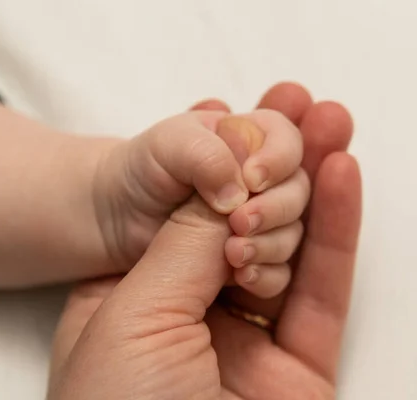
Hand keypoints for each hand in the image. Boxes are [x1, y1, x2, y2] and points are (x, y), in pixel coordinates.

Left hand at [47, 83, 361, 398]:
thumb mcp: (133, 316)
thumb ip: (183, 246)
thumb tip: (226, 184)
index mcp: (135, 300)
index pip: (183, 216)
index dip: (213, 165)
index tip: (232, 114)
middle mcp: (193, 315)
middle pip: (241, 225)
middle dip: (270, 166)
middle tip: (294, 106)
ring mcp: (247, 343)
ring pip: (288, 251)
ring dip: (310, 187)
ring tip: (327, 124)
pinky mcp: (300, 371)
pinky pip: (322, 294)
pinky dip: (336, 235)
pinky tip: (342, 177)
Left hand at [93, 109, 307, 297]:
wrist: (118, 215)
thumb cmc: (143, 169)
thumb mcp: (168, 145)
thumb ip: (207, 156)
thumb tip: (241, 194)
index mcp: (250, 139)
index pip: (288, 139)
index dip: (278, 159)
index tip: (251, 179)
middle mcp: (263, 180)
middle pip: (298, 190)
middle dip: (275, 207)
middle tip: (239, 221)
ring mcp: (260, 221)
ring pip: (292, 233)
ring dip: (270, 242)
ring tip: (232, 252)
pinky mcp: (252, 258)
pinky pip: (277, 271)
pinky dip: (265, 273)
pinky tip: (241, 276)